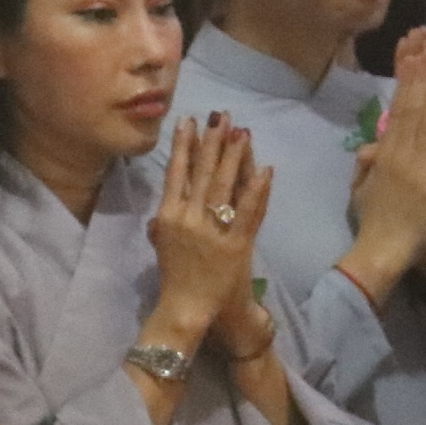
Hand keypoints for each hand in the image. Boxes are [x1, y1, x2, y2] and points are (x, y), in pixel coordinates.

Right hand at [146, 118, 271, 349]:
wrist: (186, 307)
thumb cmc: (174, 276)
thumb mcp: (161, 244)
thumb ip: (159, 223)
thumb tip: (160, 207)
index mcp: (167, 215)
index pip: (176, 172)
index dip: (184, 145)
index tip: (189, 121)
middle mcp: (188, 218)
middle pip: (203, 173)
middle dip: (213, 142)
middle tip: (222, 116)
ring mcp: (212, 231)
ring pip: (225, 186)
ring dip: (235, 157)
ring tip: (243, 133)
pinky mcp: (236, 244)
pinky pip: (249, 212)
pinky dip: (257, 190)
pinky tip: (266, 170)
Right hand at [340, 37, 425, 302]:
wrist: (388, 256)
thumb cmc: (373, 222)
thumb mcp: (359, 190)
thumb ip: (365, 163)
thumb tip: (373, 143)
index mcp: (384, 159)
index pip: (399, 113)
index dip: (408, 84)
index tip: (414, 59)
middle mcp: (406, 161)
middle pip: (418, 113)